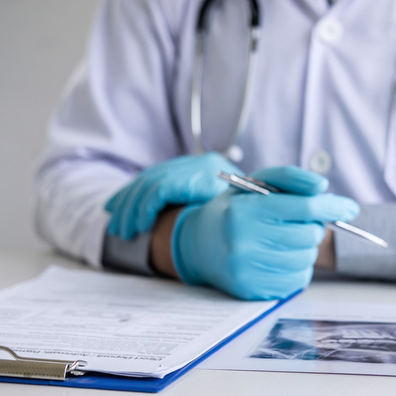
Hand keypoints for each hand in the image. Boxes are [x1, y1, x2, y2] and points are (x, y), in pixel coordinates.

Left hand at [105, 152, 241, 239]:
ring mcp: (200, 168)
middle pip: (152, 179)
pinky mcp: (198, 178)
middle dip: (127, 203)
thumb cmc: (250, 214)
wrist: (279, 205)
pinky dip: (146, 208)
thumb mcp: (225, 209)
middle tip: (118, 228)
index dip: (134, 192)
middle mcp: (201, 163)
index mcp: (204, 168)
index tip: (116, 208)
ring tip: (125, 231)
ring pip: (151, 186)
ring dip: (133, 210)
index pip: (160, 176)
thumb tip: (172, 218)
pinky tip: (142, 225)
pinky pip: (160, 191)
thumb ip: (203, 207)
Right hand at [171, 166, 359, 299]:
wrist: (198, 244)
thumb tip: (322, 188)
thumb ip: (291, 179)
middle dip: (313, 228)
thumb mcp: (257, 184)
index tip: (350, 208)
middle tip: (299, 223)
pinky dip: (298, 267)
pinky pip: (297, 281)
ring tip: (286, 240)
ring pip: (305, 259)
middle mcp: (243, 241)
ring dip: (306, 248)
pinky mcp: (251, 290)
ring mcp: (247, 269)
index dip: (332, 207)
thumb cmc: (235, 209)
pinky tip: (281, 257)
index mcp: (245, 211)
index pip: (303, 208)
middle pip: (308, 236)